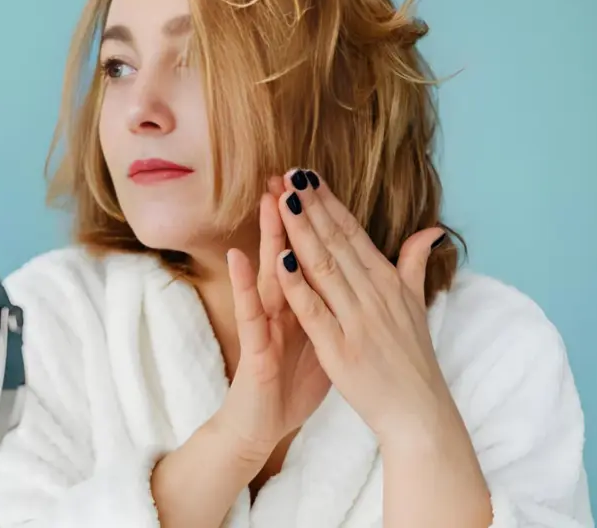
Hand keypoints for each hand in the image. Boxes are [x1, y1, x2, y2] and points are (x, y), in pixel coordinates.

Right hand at [211, 176, 331, 463]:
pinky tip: (237, 257)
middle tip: (289, 174)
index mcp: (304, 303)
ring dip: (265, 237)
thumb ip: (337, 305)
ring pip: (266, 274)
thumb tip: (360, 282)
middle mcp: (280, 306)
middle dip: (289, 215)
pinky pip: (249, 312)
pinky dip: (244, 285)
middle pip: (287, 254)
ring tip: (267, 201)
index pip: (311, 255)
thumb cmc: (291, 382)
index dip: (317, 222)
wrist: (265, 422)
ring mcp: (264, 323)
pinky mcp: (253, 345)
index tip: (320, 184)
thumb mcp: (325, 339)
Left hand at [273, 168, 458, 443]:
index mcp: (387, 283)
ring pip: (324, 267)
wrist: (419, 413)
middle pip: (336, 242)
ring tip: (282, 199)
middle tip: (288, 173)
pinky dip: (297, 284)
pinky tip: (279, 258)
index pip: (353, 233)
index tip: (307, 174)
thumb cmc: (412, 360)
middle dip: (311, 206)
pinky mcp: (341, 349)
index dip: (328, 202)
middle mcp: (374, 295)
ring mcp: (357, 320)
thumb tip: (430, 230)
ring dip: (302, 231)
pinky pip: (315, 311)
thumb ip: (415, 265)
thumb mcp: (415, 307)